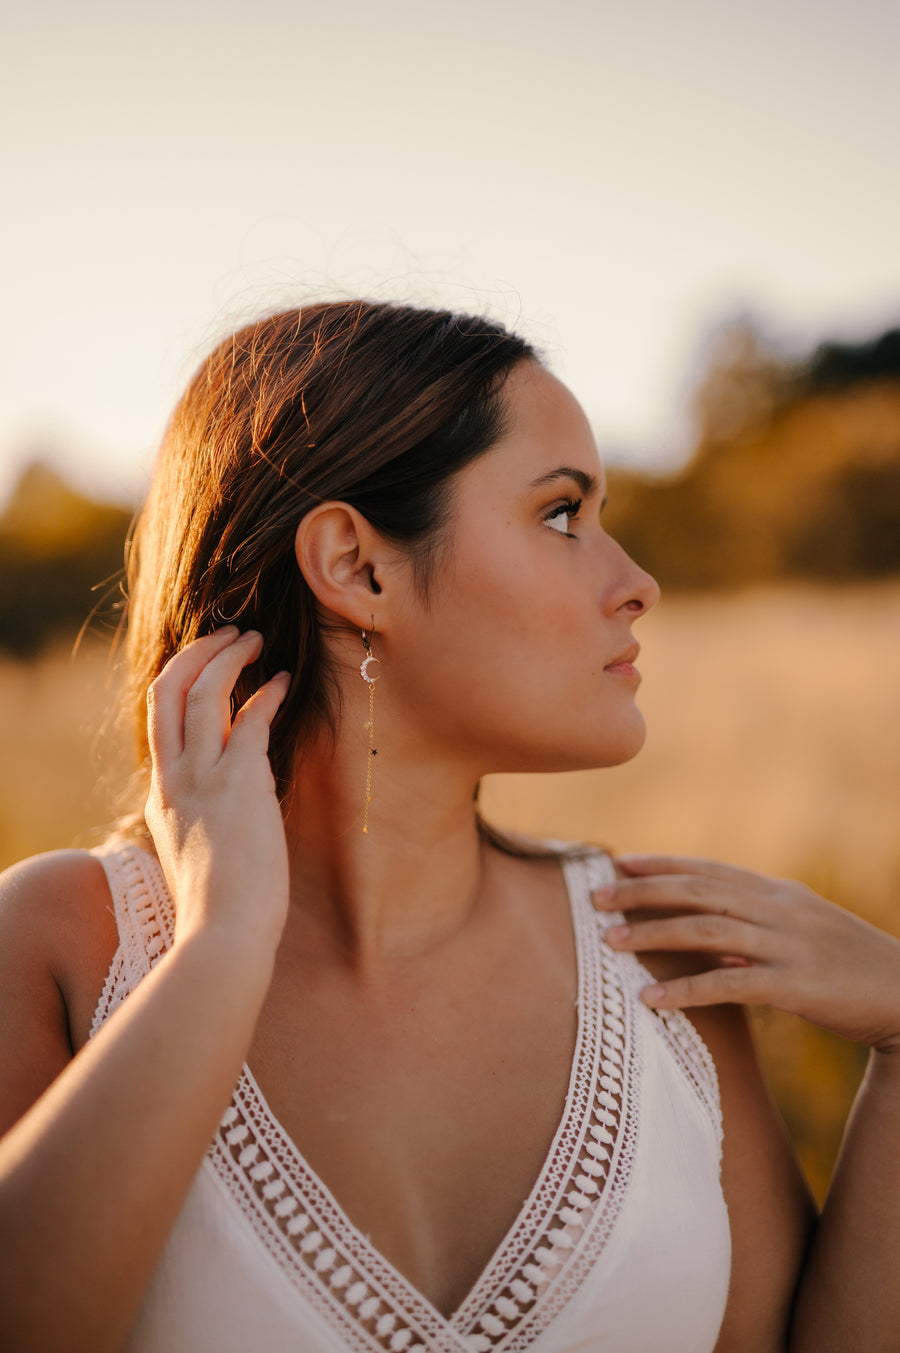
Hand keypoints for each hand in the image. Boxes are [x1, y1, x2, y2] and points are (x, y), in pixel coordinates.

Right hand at [144, 627, 291, 952]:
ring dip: (229, 656)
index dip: (183, 683)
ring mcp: (202, 777)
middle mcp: (174, 780)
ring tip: (255, 639)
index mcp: (163, 799)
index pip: (161, 722)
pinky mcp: (239, 780)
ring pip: (203, 690)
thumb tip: (239, 814)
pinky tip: (285, 682)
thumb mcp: (202, 859)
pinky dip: (268, 693)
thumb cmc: (222, 912)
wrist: (224, 935)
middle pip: (168, 691)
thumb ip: (210, 828)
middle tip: (228, 635)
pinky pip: (249, 718)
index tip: (210, 667)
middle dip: (196, 653)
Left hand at [594, 854, 899, 1052]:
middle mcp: (780, 909)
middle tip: (596, 898)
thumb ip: (756, 926)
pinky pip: (730, 984)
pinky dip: (686, 990)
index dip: (662, 863)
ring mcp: (789, 945)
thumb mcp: (802, 932)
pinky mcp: (797, 986)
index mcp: (779, 892)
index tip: (619, 862)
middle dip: (643, 892)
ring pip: (707, 929)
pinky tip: (651, 1000)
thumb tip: (706, 937)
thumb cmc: (848, 967)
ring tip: (609, 942)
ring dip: (653, 934)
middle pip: (698, 890)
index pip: (709, 869)